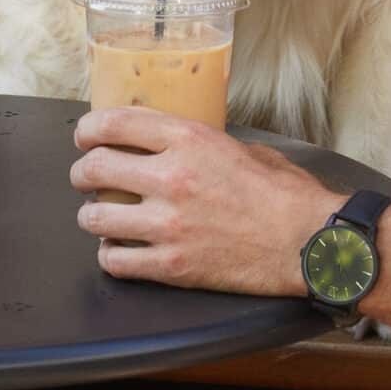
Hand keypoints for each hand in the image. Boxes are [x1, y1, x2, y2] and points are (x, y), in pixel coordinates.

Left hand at [68, 106, 334, 295]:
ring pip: (96, 218)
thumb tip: (173, 144)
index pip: (114, 123)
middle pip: (95, 168)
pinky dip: (110, 255)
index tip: (85, 135)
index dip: (88, 128)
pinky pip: (116, 261)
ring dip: (91, 216)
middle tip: (86, 176)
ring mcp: (168, 225)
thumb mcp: (242, 147)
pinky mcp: (172, 266)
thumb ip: (201, 143)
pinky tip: (118, 250)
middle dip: (82, 172)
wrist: (308, 242)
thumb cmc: (285, 194)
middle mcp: (171, 178)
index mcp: (188, 140)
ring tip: (98, 216)